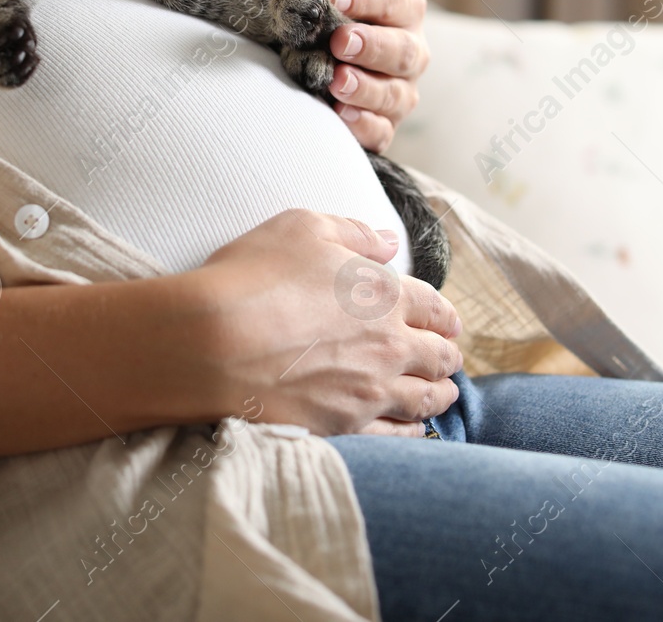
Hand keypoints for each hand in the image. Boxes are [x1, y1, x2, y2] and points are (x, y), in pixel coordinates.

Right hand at [185, 209, 462, 437]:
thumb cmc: (252, 278)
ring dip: (441, 393)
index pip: (434, 307)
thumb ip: (353, 233)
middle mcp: (389, 345)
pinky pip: (396, 435)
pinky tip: (416, 429)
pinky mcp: (346, 427)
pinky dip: (414, 431)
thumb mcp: (302, 228)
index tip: (449, 323)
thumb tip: (388, 241)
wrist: (212, 345)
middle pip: (438, 355)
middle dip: (448, 354)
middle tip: (450, 357)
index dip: (444, 315)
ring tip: (446, 393)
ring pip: (425, 398)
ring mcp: (370, 390)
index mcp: (384, 293)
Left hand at [323, 0, 430, 152]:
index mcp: (404, 11)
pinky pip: (381, 132)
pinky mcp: (383, 128)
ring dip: (366, 88)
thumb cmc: (331, 10)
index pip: (396, 0)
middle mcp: (411, 53)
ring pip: (395, 95)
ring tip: (336, 81)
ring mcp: (399, 92)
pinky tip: (340, 116)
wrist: (315, 53)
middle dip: (371, 46)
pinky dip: (363, 126)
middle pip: (403, 50)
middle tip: (339, 41)